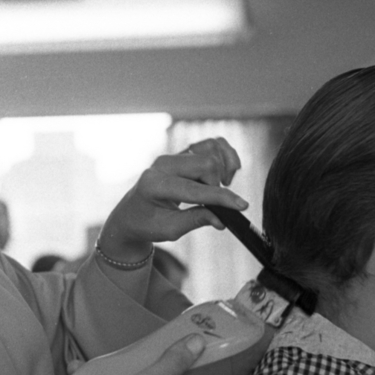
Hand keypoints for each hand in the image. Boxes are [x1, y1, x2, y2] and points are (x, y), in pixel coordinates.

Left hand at [97, 137, 247, 261]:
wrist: (132, 213)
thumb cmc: (148, 224)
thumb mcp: (169, 229)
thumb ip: (195, 221)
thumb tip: (222, 219)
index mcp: (154, 184)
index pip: (193, 188)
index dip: (220, 197)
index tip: (242, 206)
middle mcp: (162, 164)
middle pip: (206, 163)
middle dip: (218, 184)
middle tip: (217, 202)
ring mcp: (172, 155)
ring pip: (211, 150)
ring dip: (223, 168)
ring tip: (220, 187)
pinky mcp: (182, 153)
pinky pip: (211, 144)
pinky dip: (225, 155)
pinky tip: (225, 174)